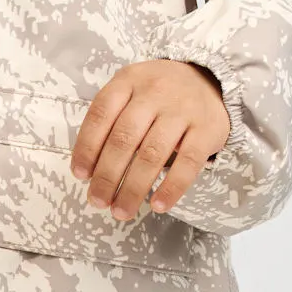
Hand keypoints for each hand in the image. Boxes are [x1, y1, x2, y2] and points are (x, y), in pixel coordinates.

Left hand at [71, 59, 230, 218]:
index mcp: (129, 81)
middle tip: (97, 201)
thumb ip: (111, 119)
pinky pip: (187, 164)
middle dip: (107, 176)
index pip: (100, 115)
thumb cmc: (160, 95)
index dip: (87, 148)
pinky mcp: (207, 130)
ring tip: (121, 211)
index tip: (80, 175)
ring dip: (133, 188)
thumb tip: (90, 169)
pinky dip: (171, 188)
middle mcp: (155, 92)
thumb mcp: (132, 90)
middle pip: (124, 139)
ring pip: (152, 154)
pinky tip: (158, 205)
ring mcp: (182, 111)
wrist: (211, 80)